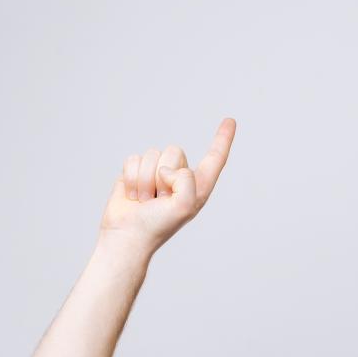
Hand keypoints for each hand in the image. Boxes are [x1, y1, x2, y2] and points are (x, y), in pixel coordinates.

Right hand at [99, 117, 236, 254]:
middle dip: (162, 174)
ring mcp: (156, 173)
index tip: (230, 120)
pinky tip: (132, 195)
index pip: (215, 158)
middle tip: (159, 199)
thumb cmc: (158, 226)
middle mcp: (179, 177)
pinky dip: (130, 177)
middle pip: (175, 151)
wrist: (127, 236)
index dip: (222, 139)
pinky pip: (133, 158)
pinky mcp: (136, 172)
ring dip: (144, 179)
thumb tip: (167, 168)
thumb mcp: (184, 206)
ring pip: (152, 153)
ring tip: (145, 200)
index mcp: (198, 186)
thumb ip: (186, 181)